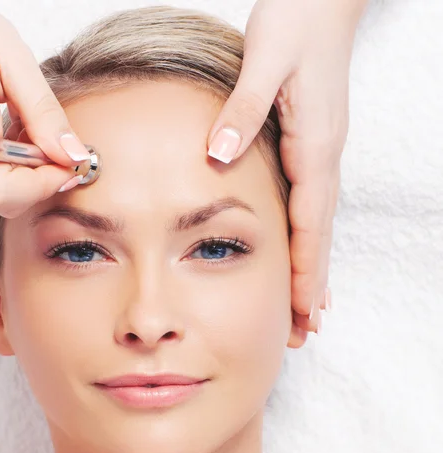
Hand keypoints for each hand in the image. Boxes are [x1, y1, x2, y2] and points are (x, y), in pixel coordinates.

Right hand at [0, 0, 86, 217]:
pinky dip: (6, 166)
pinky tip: (8, 132)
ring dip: (24, 173)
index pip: (1, 188)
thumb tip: (72, 154)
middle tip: (58, 149)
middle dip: (39, 181)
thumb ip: (43, 112)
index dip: (42, 185)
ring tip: (28, 128)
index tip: (70, 164)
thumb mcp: (10, 57)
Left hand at [207, 0, 368, 334]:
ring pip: (318, 228)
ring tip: (309, 312)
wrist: (320, 2)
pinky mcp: (310, 149)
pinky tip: (306, 259)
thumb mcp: (264, 59)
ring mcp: (319, 156)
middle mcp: (322, 159)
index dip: (305, 270)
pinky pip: (312, 209)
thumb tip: (218, 154)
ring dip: (313, 272)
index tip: (301, 311)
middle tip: (306, 331)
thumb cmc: (294, 26)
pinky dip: (310, 243)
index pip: (310, 224)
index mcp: (312, 146)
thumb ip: (243, 109)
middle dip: (312, 286)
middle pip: (319, 238)